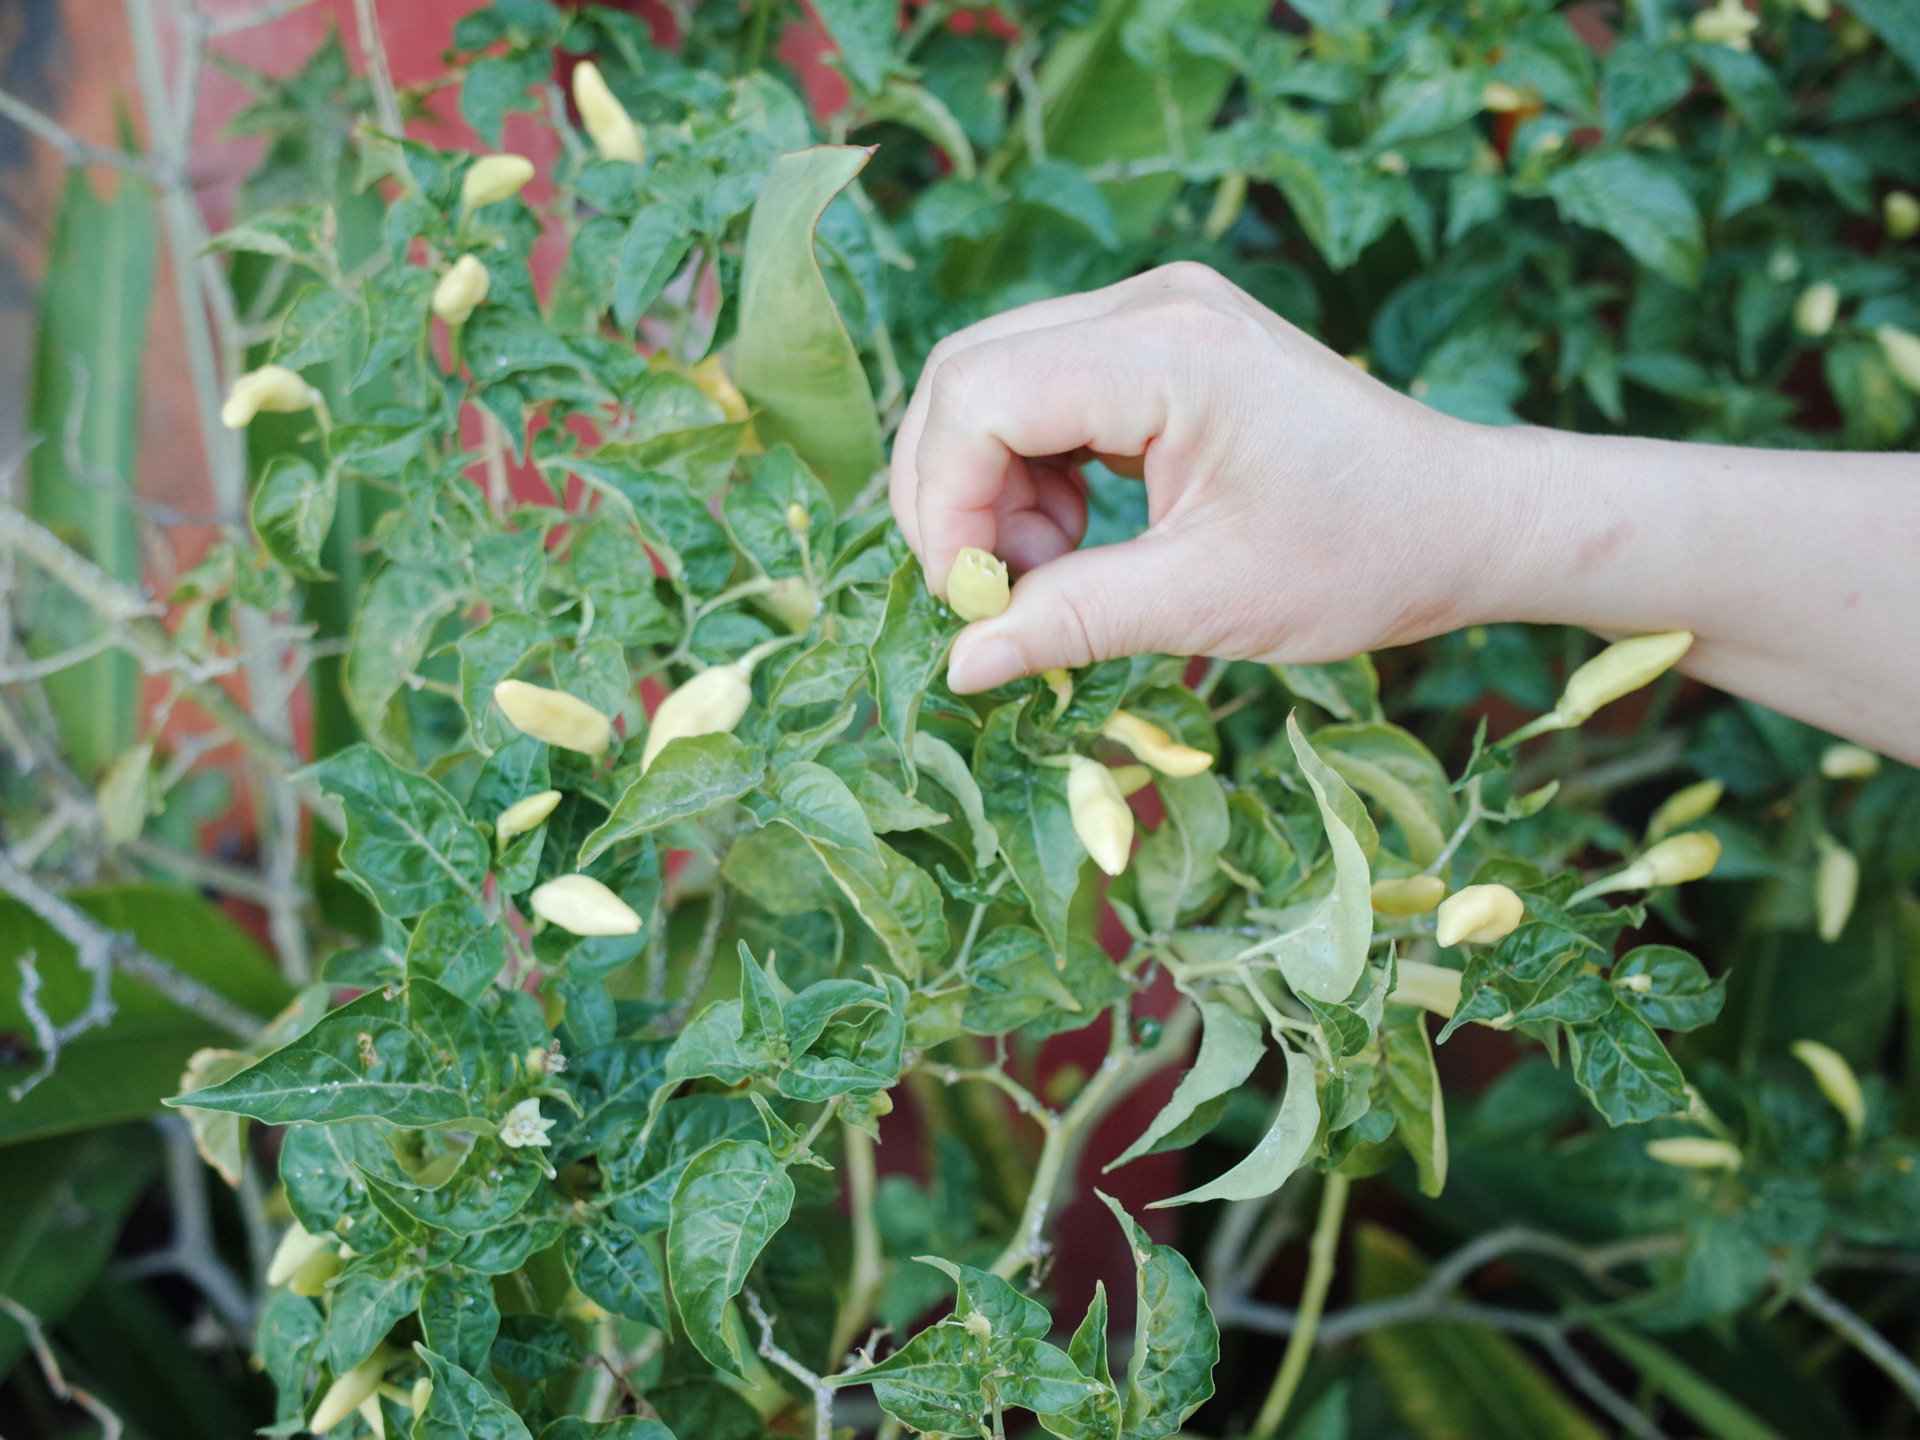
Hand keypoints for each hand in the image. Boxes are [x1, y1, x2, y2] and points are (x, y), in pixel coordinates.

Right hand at [889, 262, 1526, 692]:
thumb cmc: (1362, 556)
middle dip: (956, 495)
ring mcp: (1156, 311)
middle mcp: (1151, 303)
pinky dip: (1031, 469)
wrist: (1463, 517)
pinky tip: (1077, 531)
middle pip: (968, 374)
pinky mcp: (1161, 338)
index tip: (975, 601)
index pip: (979, 396)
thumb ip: (1069, 623)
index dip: (946, 504)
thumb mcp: (1205, 602)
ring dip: (992, 486)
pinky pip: (1043, 388)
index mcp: (1169, 352)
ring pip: (995, 382)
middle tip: (998, 592)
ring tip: (1052, 567)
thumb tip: (958, 667)